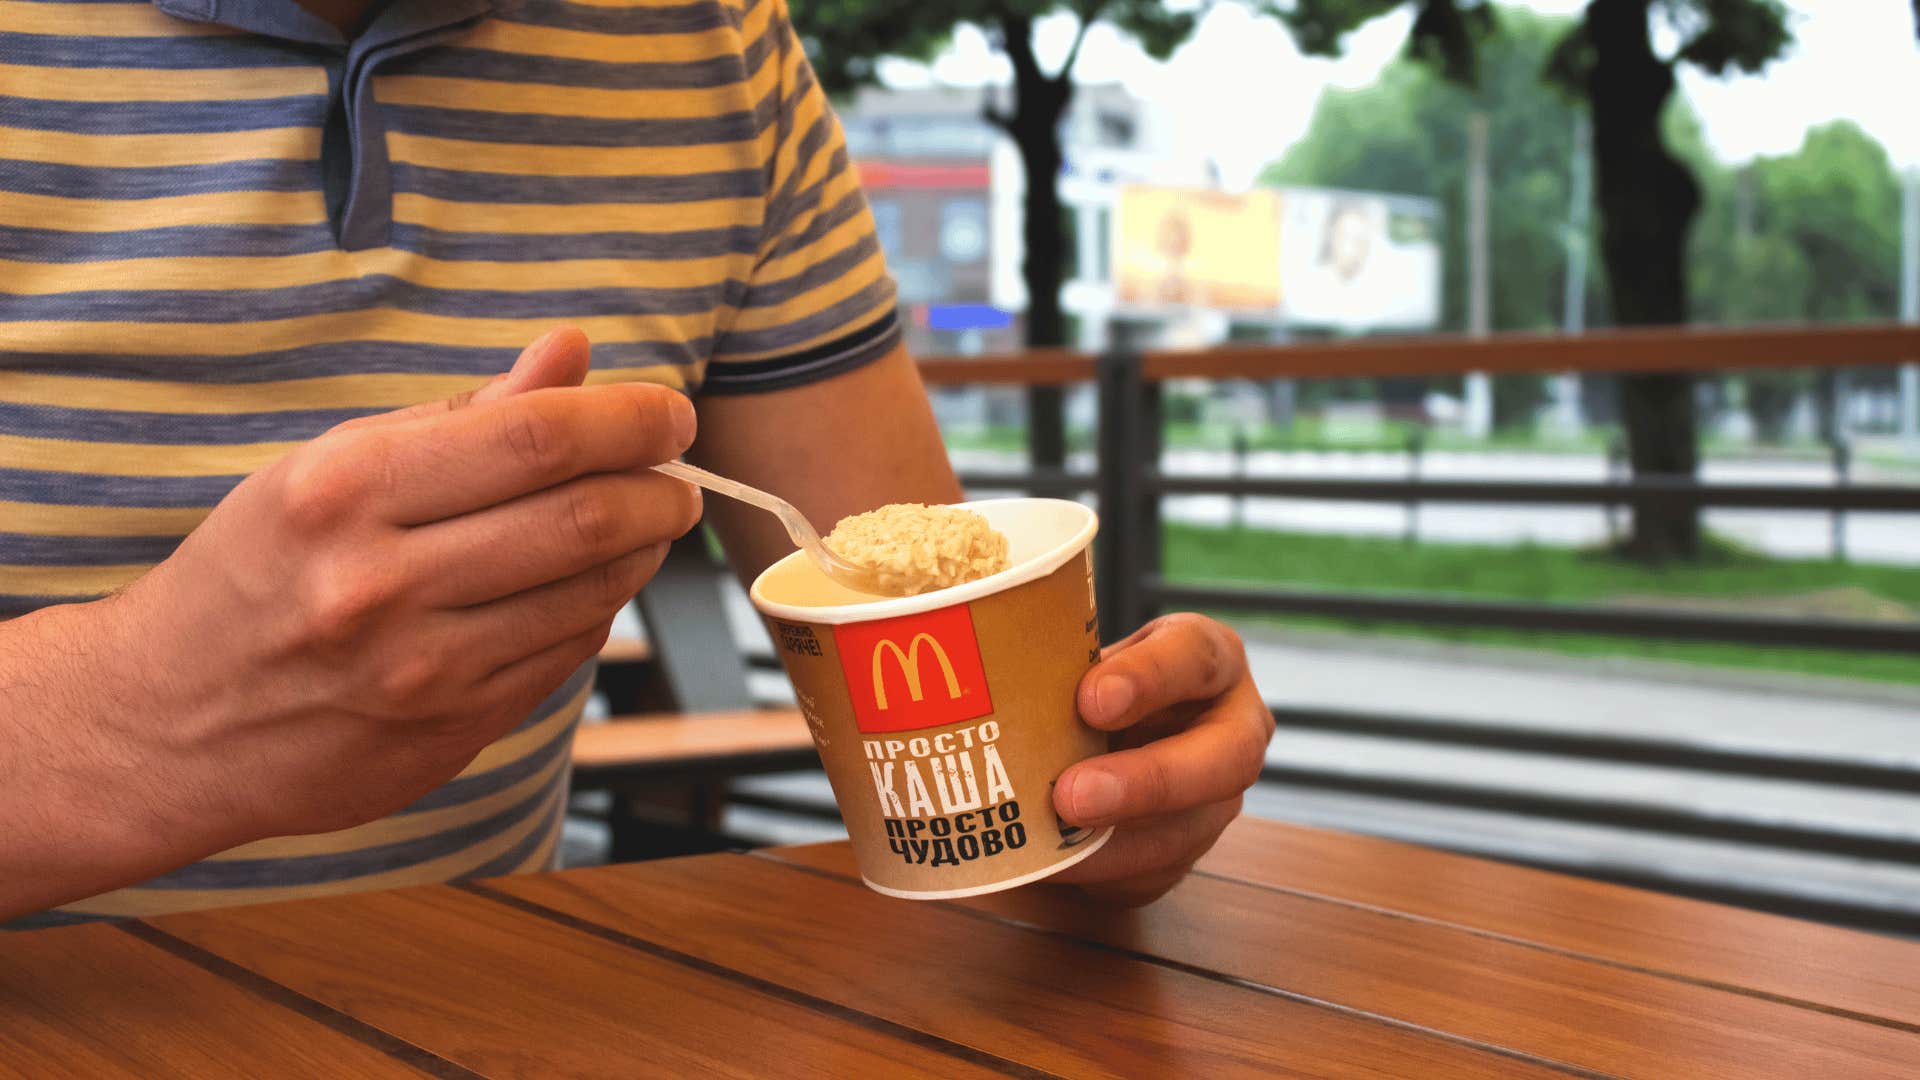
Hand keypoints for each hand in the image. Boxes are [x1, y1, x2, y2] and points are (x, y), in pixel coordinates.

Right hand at [104, 327, 701, 845]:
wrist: (163, 724)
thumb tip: (573, 352)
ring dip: (642, 552)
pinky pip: (566, 654)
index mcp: (344, 491)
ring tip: (644, 522)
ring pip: (591, 593)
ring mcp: (420, 670)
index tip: (667, 411)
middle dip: (659, 489)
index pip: (533, 438)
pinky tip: (586, 584)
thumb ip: (465, 416)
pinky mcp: (449, 732)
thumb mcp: (329, 468)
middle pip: (582, 518)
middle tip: (678, 474)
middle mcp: (380, 583)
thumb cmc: (255, 574)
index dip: (627, 419)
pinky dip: (597, 609)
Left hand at [1048, 613, 1270, 905]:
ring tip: (1047, 850)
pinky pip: (1153, 872)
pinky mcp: (1189, 845)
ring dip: (1116, 846)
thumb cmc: (1090, 679)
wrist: (1101, 729)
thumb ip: (1059, 663)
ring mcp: (1219, 794)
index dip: (1149, 678)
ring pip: (1189, 831)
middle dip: (1149, 783)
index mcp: (1209, 657)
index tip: (1092, 698)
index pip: (1196, 657)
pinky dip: (1099, 873)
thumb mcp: (1082, 654)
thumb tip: (993, 680)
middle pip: (1225, 760)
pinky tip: (1049, 869)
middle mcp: (1234, 726)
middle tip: (1073, 796)